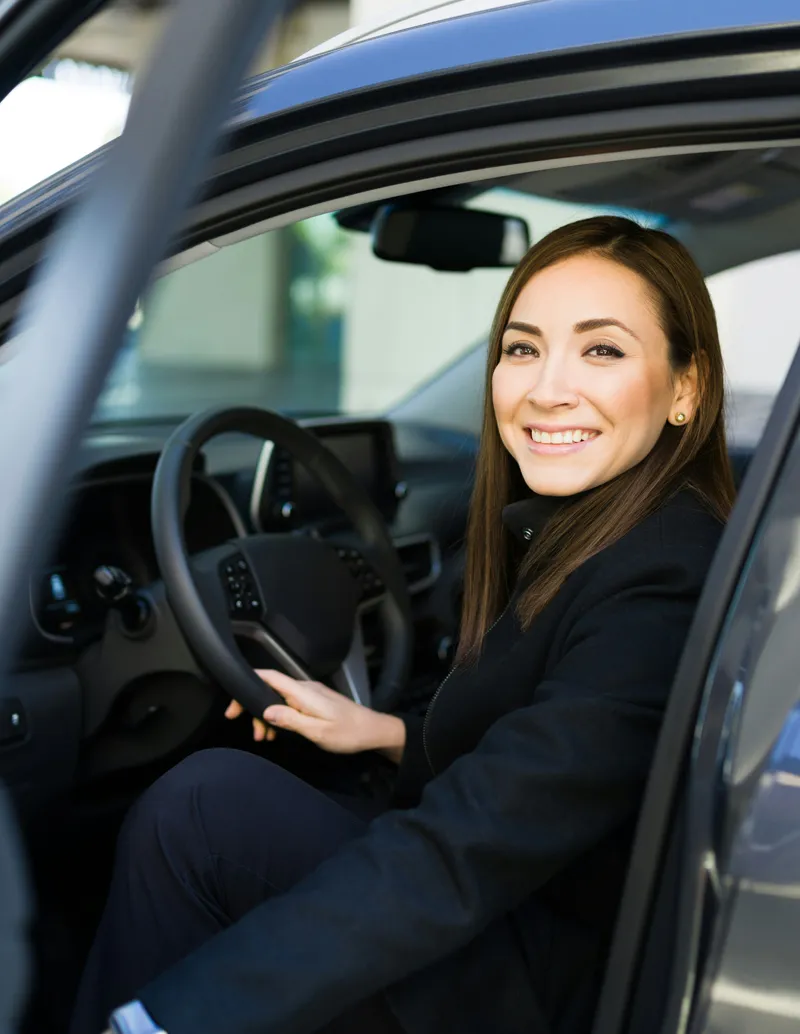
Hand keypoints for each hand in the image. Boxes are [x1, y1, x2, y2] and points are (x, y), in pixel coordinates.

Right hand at [225, 670, 405, 758]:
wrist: (374, 731)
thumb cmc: (349, 733)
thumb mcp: (318, 732)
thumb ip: (291, 720)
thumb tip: (265, 711)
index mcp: (304, 692)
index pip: (270, 677)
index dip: (247, 684)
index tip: (233, 703)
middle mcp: (304, 688)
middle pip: (269, 690)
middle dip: (254, 708)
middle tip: (251, 733)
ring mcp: (309, 694)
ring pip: (278, 700)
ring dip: (267, 717)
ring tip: (264, 738)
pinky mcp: (314, 702)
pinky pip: (288, 705)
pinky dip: (279, 717)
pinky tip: (277, 733)